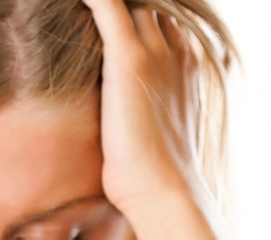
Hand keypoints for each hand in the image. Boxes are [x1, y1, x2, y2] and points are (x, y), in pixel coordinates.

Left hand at [81, 0, 202, 216]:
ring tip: (84, 6)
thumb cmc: (154, 176)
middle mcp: (175, 53)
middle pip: (151, 8)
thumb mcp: (154, 135)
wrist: (163, 190)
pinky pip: (108, 8)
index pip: (164, 22)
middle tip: (100, 15)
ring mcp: (155, 54)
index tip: (120, 27)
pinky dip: (93, 0)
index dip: (143, 20)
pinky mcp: (129, 59)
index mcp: (186, 68)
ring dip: (109, 5)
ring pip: (134, 4)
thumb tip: (126, 124)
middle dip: (130, 8)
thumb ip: (143, 113)